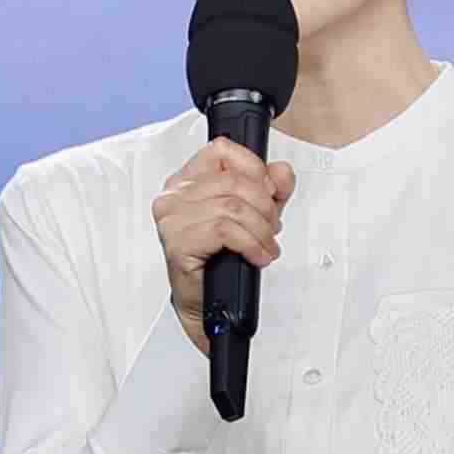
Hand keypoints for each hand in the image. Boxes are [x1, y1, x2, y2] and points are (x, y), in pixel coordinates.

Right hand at [153, 140, 294, 357]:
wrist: (207, 304)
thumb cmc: (221, 260)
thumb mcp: (255, 216)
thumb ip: (271, 190)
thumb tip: (281, 172)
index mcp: (187, 181)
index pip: (221, 150)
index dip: (253, 168)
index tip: (267, 191)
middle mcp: (173, 195)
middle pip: (234, 181)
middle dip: (264, 206)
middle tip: (270, 228)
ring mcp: (172, 218)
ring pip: (233, 206)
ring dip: (261, 230)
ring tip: (265, 246)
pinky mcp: (178, 242)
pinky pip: (225, 230)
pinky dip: (250, 243)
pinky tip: (256, 256)